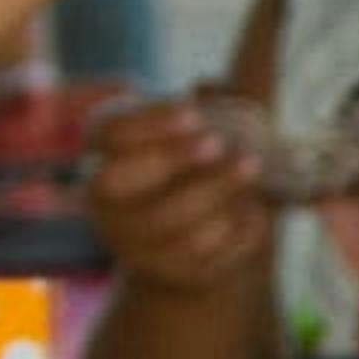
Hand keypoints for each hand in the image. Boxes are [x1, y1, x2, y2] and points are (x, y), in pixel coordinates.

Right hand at [81, 94, 273, 296]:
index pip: (108, 132)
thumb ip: (213, 103)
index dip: (149, 123)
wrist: (197, 232)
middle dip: (175, 162)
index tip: (194, 112)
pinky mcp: (162, 273)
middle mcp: (103, 198)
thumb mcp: (206, 126)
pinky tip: (255, 213)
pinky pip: (200, 257)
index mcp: (104, 151)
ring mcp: (128, 241)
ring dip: (217, 194)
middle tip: (224, 145)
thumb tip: (212, 85)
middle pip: (121, 182)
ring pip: (168, 223)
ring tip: (252, 170)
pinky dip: (234, 233)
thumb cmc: (200, 161)